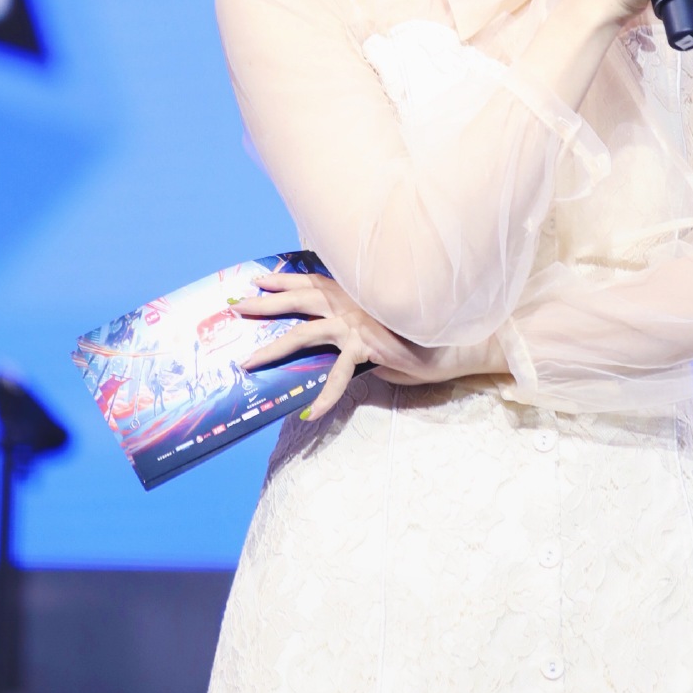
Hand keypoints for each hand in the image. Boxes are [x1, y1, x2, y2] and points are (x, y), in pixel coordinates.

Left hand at [234, 272, 505, 419]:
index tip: (260, 278)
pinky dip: (325, 395)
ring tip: (249, 362)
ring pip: (306, 331)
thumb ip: (360, 326)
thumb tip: (342, 340)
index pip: (312, 280)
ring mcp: (358, 322)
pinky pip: (340, 374)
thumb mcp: (384, 322)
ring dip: (274, 347)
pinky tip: (312, 414)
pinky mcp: (368, 346)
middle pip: (300, 299)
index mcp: (354, 291)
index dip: (285, 279)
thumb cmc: (421, 332)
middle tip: (237, 308)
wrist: (455, 339)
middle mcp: (351, 301)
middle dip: (266, 304)